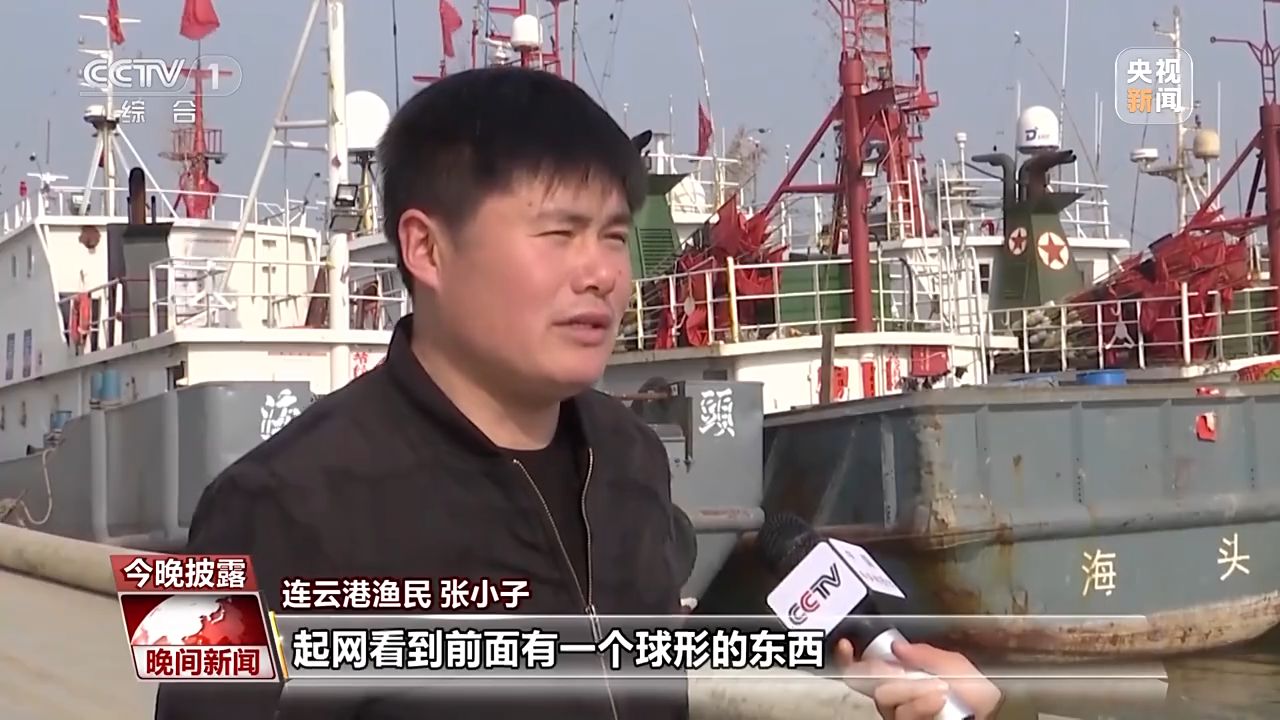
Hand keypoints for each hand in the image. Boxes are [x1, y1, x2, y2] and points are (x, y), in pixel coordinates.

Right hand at [835, 638, 1002, 719]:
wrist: (993, 717)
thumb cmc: (980, 699)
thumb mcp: (959, 667)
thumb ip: (929, 654)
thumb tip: (899, 647)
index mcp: (908, 680)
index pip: (869, 667)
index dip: (852, 657)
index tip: (846, 645)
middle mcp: (900, 700)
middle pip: (872, 682)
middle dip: (892, 674)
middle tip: (914, 675)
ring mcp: (901, 716)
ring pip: (885, 700)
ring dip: (913, 690)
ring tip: (938, 690)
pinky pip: (900, 715)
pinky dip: (918, 705)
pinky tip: (935, 699)